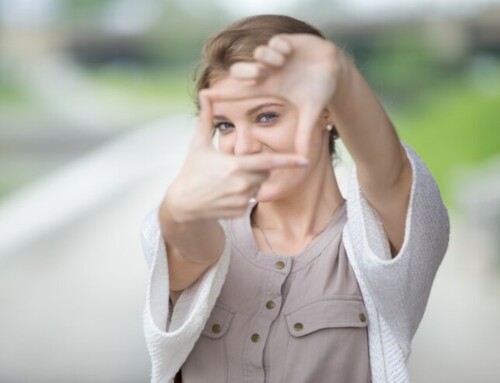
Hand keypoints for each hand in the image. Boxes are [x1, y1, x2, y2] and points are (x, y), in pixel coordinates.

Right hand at [163, 93, 308, 221]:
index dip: (289, 161)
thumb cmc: (191, 171)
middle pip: (264, 172)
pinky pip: (250, 200)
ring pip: (258, 186)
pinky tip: (225, 194)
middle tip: (234, 167)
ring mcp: (241, 200)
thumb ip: (205, 119)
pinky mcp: (240, 212)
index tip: (306, 160)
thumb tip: (204, 95)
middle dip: (256, 167)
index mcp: (234, 165)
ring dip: (249, 181)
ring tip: (227, 181)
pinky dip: (242, 195)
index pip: (269, 161)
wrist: (182, 204)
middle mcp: (241, 184)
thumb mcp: (197, 145)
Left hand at [202, 34, 344, 156]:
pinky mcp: (286, 42)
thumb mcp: (311, 113)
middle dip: (247, 71)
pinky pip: (275, 42)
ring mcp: (276, 57)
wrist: (336, 70)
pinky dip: (281, 47)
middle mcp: (268, 72)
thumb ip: (304, 133)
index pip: (240, 92)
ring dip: (269, 58)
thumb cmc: (320, 90)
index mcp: (268, 88)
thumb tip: (304, 158)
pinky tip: (291, 52)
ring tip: (283, 62)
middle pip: (241, 70)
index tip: (203, 96)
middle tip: (262, 75)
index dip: (223, 94)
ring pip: (258, 53)